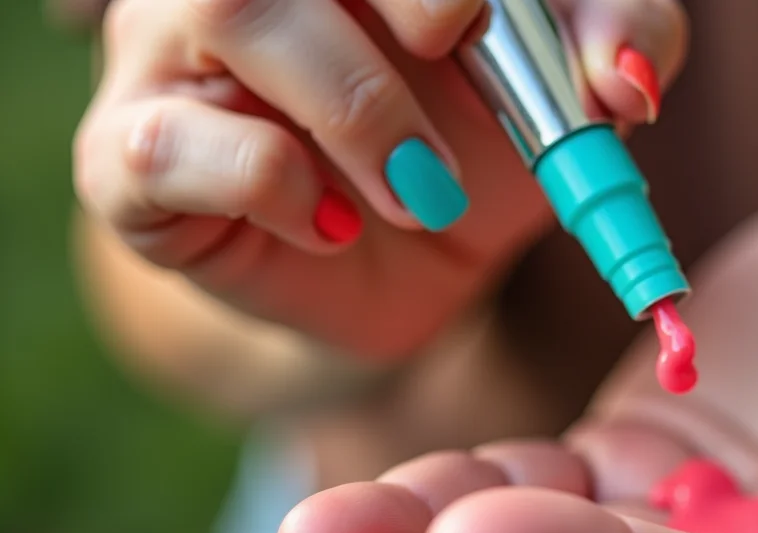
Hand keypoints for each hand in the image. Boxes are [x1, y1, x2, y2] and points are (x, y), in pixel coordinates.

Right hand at [73, 0, 686, 359]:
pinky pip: (167, 146)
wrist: (393, 277)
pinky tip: (327, 223)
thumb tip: (625, 81)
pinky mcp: (128, 156)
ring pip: (230, 11)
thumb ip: (622, 45)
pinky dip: (270, 185)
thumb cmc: (472, 159)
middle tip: (460, 54)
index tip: (517, 30)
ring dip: (357, 106)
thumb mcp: (566, 97)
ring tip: (422, 190)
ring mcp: (169, 51)